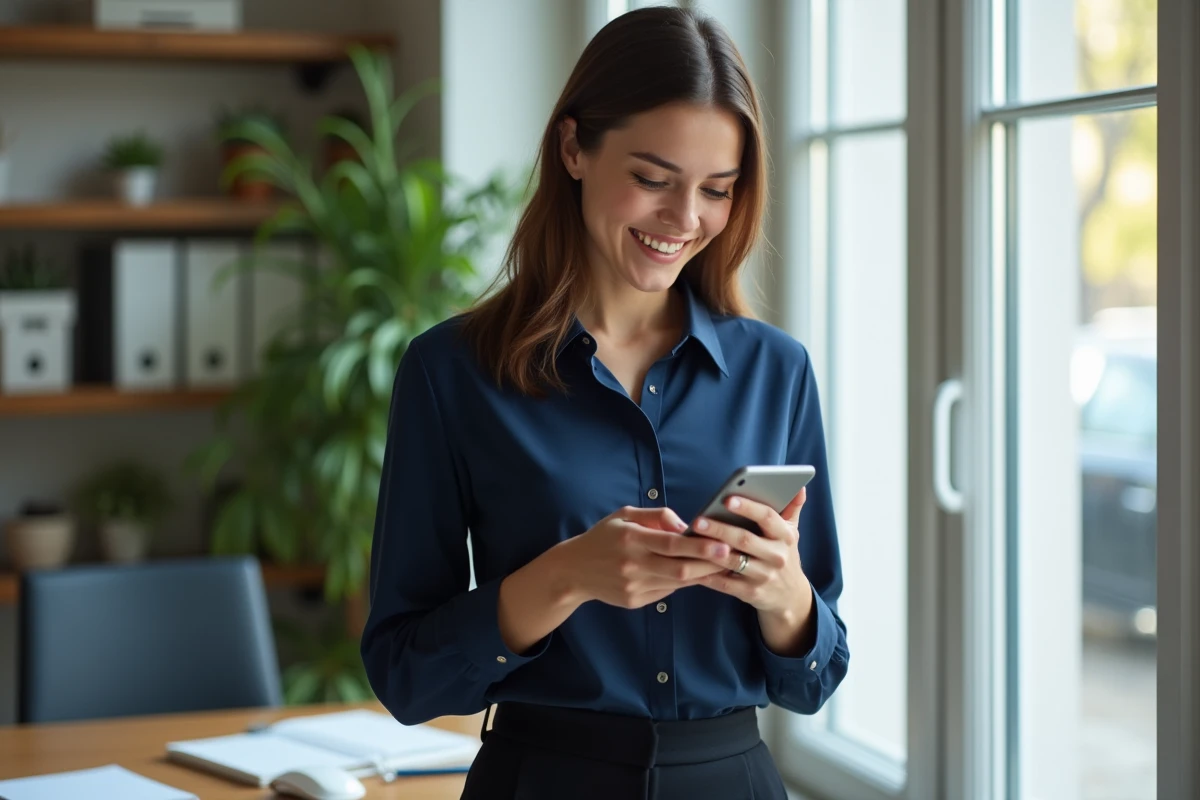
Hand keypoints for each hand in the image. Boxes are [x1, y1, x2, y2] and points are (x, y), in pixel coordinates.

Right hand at [558, 506, 732, 609]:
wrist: (574, 570)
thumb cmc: (604, 537)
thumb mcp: (625, 515)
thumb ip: (657, 516)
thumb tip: (686, 526)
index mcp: (631, 538)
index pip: (672, 544)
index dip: (699, 546)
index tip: (722, 544)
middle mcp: (633, 564)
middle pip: (680, 568)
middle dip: (709, 564)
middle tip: (733, 558)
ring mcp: (634, 586)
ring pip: (677, 583)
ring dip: (702, 575)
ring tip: (722, 567)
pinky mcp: (634, 601)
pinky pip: (666, 592)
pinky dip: (682, 583)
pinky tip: (695, 575)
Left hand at [689, 488, 811, 616]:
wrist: (790, 596)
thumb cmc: (783, 555)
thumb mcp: (792, 533)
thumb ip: (792, 508)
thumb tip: (800, 486)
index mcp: (785, 537)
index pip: (768, 518)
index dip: (748, 508)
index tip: (728, 498)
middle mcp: (776, 556)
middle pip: (745, 540)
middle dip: (720, 529)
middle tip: (698, 520)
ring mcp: (764, 576)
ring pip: (732, 561)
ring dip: (710, 551)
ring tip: (691, 540)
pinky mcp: (750, 593)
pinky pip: (725, 582)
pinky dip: (707, 574)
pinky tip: (691, 563)